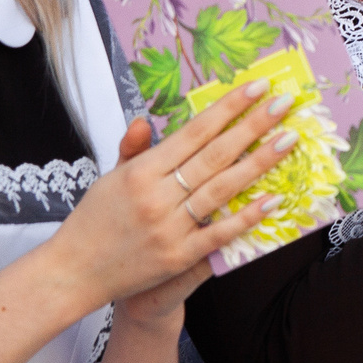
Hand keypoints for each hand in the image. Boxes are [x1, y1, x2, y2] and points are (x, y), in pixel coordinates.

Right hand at [45, 84, 298, 318]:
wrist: (74, 273)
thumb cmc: (94, 222)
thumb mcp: (109, 178)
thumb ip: (132, 149)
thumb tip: (144, 120)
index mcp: (140, 171)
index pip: (194, 132)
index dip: (227, 109)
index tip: (255, 88)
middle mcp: (156, 195)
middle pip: (214, 154)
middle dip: (252, 127)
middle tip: (283, 104)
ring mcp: (169, 227)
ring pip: (222, 188)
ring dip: (260, 163)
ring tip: (288, 140)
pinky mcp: (178, 257)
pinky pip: (220, 233)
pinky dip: (248, 216)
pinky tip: (274, 199)